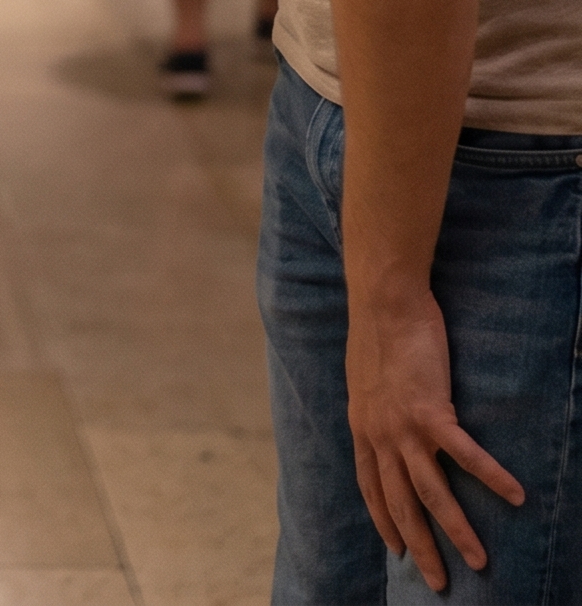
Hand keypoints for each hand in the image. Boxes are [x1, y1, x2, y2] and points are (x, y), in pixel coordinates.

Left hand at [346, 286, 523, 590]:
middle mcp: (379, 433)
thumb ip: (373, 408)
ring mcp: (404, 425)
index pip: (370, 486)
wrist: (383, 300)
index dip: (383, 519)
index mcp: (362, 427)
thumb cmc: (378, 333)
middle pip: (400, 503)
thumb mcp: (364, 379)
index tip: (393, 548)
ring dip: (456, 530)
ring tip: (480, 560)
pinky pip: (466, 454)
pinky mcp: (430, 409)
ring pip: (432, 492)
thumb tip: (382, 419)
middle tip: (438, 581)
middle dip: (418, 546)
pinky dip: (491, 477)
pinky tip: (516, 497)